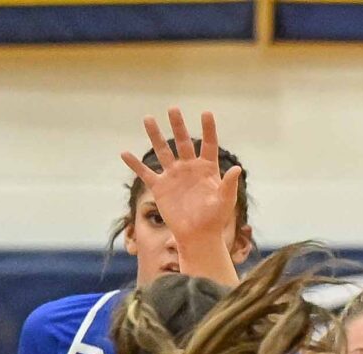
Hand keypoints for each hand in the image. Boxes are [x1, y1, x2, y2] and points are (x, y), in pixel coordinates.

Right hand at [122, 108, 242, 268]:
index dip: (208, 129)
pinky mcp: (160, 187)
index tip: (206, 113)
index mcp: (207, 169)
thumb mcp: (225, 201)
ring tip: (148, 118)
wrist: (198, 236)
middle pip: (183, 142)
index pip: (208, 144)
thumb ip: (229, 184)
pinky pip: (145, 173)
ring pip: (162, 151)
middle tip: (173, 109)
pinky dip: (134, 164)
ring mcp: (173, 176)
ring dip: (155, 135)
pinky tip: (124, 153)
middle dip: (178, 126)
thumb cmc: (215, 219)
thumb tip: (238, 169)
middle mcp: (189, 168)